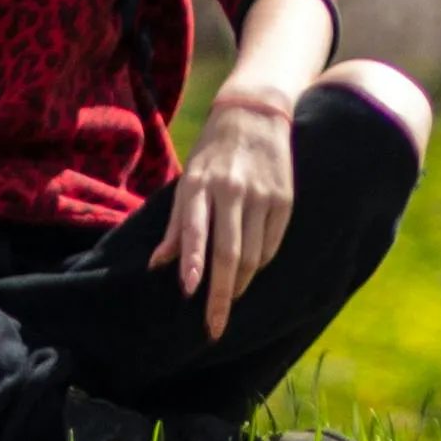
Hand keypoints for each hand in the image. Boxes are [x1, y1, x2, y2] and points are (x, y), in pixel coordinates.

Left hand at [161, 86, 299, 330]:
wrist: (255, 114)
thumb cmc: (212, 154)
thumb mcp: (187, 180)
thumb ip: (177, 224)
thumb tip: (157, 265)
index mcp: (200, 185)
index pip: (195, 229)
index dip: (192, 261)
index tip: (190, 290)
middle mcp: (231, 190)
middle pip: (228, 252)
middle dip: (220, 295)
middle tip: (214, 326)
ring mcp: (260, 195)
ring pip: (252, 255)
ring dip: (240, 284)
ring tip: (229, 298)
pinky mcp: (284, 199)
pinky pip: (271, 245)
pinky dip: (259, 264)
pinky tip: (249, 270)